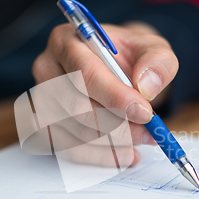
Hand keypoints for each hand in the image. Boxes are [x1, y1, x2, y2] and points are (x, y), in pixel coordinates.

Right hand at [32, 22, 177, 166]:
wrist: (117, 69)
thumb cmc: (129, 57)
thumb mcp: (152, 47)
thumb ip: (157, 61)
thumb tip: (146, 86)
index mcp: (67, 40)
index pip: (84, 72)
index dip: (115, 96)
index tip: (145, 113)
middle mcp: (46, 68)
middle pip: (75, 106)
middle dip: (117, 125)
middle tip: (149, 132)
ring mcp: (41, 99)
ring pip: (72, 132)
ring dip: (112, 144)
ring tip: (142, 141)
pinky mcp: (44, 125)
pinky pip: (68, 150)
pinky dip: (100, 157)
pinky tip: (125, 154)